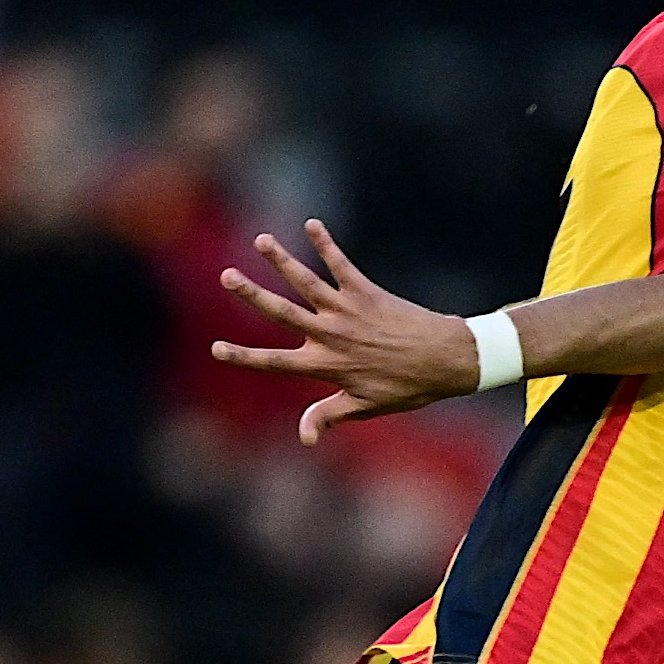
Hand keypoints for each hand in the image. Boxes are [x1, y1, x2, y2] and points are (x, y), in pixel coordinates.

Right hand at [212, 220, 481, 443]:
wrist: (449, 360)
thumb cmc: (409, 386)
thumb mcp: (367, 407)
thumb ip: (330, 416)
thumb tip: (304, 438)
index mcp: (326, 364)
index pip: (275, 361)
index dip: (244, 356)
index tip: (215, 349)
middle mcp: (331, 334)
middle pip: (282, 312)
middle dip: (252, 294)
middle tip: (225, 275)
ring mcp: (348, 310)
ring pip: (307, 281)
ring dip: (282, 259)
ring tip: (261, 240)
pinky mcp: (367, 292)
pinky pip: (342, 264)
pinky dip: (326, 244)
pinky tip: (312, 225)